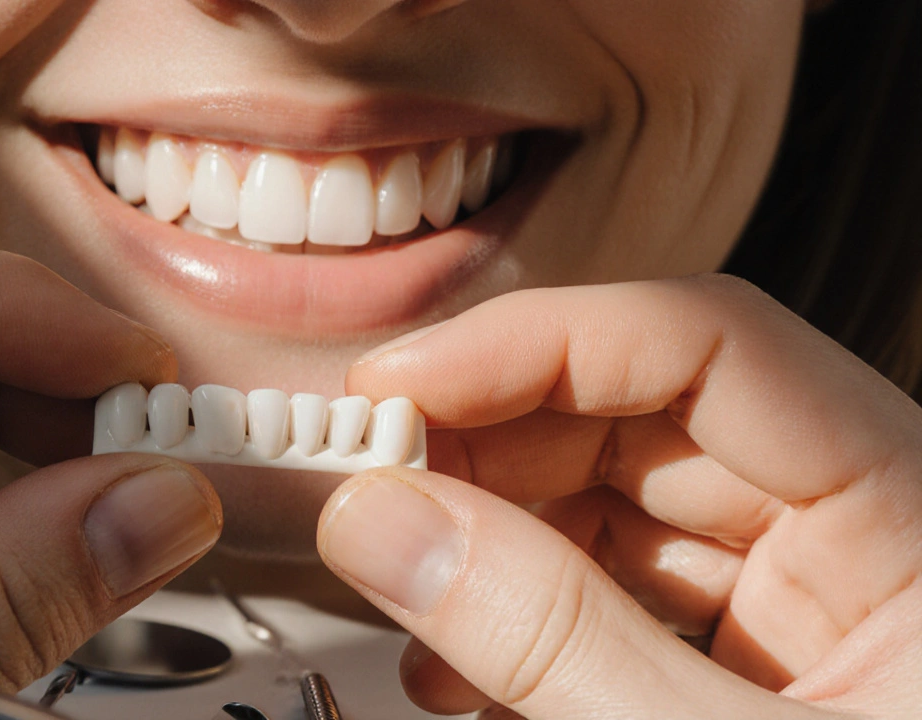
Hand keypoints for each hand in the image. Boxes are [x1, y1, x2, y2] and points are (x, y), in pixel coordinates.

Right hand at [318, 274, 921, 718]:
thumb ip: (552, 641)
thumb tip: (386, 521)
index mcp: (918, 517)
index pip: (708, 343)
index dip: (537, 343)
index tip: (396, 389)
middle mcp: (868, 532)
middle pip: (647, 418)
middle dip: (493, 447)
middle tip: (372, 492)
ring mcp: (816, 601)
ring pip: (622, 505)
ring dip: (499, 540)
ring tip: (409, 597)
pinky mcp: (765, 664)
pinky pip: (628, 596)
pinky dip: (535, 621)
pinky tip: (467, 675)